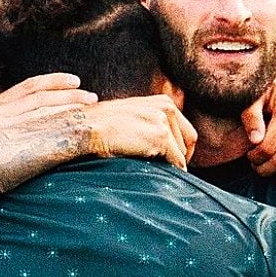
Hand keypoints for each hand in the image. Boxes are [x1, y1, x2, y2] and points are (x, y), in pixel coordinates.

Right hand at [0, 73, 96, 133]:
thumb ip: (18, 120)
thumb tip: (52, 114)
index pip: (29, 86)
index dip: (54, 81)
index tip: (76, 82)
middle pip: (39, 95)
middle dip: (68, 95)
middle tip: (91, 98)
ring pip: (41, 110)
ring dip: (68, 107)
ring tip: (89, 109)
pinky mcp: (3, 141)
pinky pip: (37, 129)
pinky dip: (58, 124)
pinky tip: (75, 126)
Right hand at [83, 95, 198, 168]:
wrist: (87, 127)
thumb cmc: (103, 126)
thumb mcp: (134, 117)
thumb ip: (152, 124)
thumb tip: (165, 146)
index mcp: (163, 101)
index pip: (185, 130)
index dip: (181, 149)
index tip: (173, 162)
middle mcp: (167, 107)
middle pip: (188, 141)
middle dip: (179, 157)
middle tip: (167, 171)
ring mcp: (164, 121)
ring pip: (181, 153)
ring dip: (170, 164)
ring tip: (154, 170)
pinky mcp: (160, 137)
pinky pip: (176, 162)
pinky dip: (171, 171)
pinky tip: (159, 175)